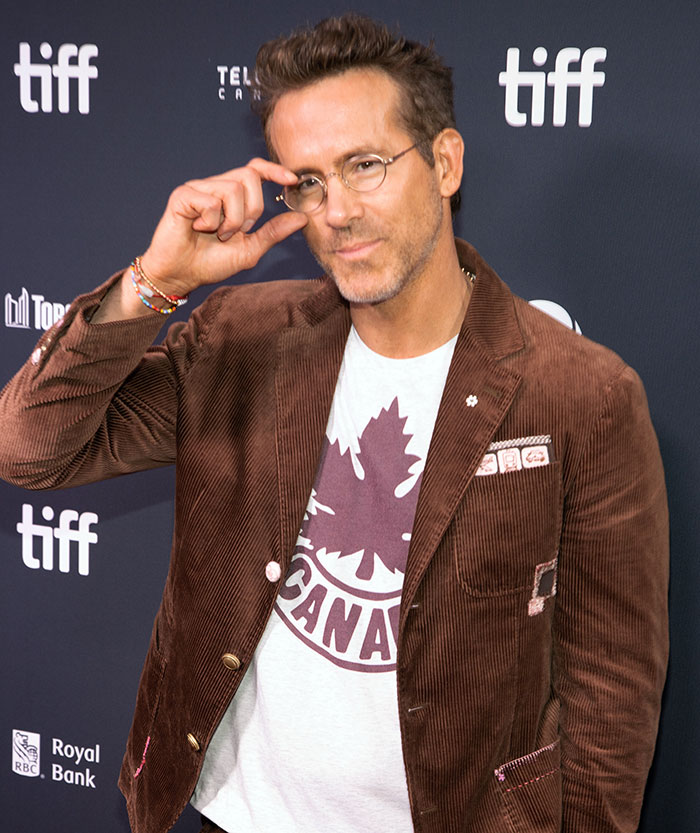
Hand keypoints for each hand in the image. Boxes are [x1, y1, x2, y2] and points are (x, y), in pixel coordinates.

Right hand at [139, 160, 307, 295]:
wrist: (181, 276)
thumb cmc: (211, 263)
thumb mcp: (250, 250)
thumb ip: (273, 233)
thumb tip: (302, 218)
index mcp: (232, 196)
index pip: (255, 169)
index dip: (273, 169)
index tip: (292, 180)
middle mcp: (215, 186)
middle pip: (249, 176)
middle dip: (252, 209)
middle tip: (238, 231)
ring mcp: (198, 188)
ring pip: (232, 189)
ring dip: (232, 220)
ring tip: (217, 234)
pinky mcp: (183, 195)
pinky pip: (211, 200)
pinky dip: (211, 221)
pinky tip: (199, 229)